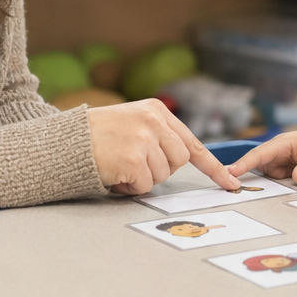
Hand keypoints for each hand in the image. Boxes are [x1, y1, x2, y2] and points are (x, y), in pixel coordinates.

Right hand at [87, 99, 240, 194]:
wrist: (66, 141)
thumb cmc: (97, 136)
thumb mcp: (132, 122)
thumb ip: (158, 135)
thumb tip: (180, 159)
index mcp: (156, 110)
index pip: (192, 142)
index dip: (213, 166)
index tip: (230, 183)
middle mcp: (153, 121)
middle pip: (179, 161)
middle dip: (161, 169)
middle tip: (135, 163)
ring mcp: (144, 139)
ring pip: (162, 176)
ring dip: (142, 178)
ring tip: (119, 164)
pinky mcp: (133, 158)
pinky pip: (143, 185)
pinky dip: (129, 186)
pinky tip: (114, 172)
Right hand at [226, 126, 296, 185]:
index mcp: (281, 143)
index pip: (260, 153)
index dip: (245, 162)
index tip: (232, 171)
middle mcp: (275, 152)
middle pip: (255, 164)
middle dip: (241, 174)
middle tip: (227, 186)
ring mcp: (276, 162)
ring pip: (262, 175)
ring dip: (257, 184)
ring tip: (243, 192)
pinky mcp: (280, 171)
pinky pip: (271, 181)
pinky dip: (268, 188)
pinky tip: (265, 196)